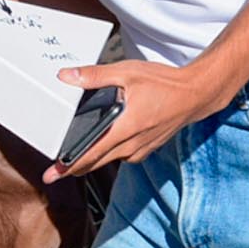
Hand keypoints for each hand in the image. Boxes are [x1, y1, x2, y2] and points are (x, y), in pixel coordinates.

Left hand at [44, 58, 228, 181]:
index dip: (68, 166)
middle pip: (95, 163)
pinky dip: (109, 153)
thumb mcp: (127, 73)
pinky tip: (102, 144)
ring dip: (91, 160)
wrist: (196, 94)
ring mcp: (141, 149)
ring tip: (72, 157)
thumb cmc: (165, 83)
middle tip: (53, 173)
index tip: (51, 174)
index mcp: (125, 128)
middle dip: (72, 168)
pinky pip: (122, 156)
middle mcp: (132, 145)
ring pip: (109, 160)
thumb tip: (67, 76)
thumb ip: (94, 76)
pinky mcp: (146, 149)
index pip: (90, 154)